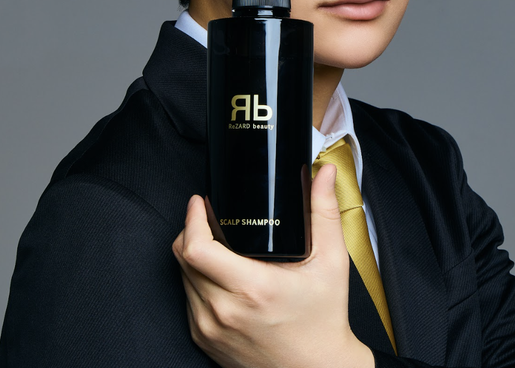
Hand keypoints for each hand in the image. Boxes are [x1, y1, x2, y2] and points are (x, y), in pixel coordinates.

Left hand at [172, 164, 373, 367]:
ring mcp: (209, 329)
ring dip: (192, 255)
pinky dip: (197, 280)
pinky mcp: (203, 340)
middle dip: (190, 229)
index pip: (197, 249)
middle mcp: (224, 311)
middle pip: (183, 258)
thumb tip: (324, 173)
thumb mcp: (332, 261)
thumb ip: (324, 211)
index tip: (200, 202)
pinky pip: (188, 299)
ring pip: (182, 277)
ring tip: (214, 242)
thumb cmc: (324, 320)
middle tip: (207, 215)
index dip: (192, 218)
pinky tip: (218, 273)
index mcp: (252, 289)